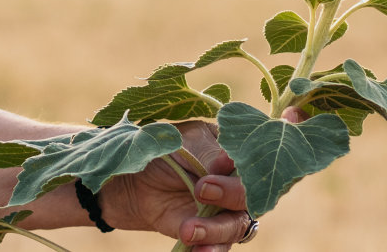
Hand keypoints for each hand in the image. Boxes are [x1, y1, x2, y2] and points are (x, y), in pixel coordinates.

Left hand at [97, 119, 249, 249]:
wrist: (134, 182)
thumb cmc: (162, 153)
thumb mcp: (182, 144)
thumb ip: (207, 154)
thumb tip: (229, 160)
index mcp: (234, 153)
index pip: (252, 161)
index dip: (244, 165)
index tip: (222, 163)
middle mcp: (237, 186)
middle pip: (250, 196)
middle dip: (231, 194)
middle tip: (201, 190)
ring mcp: (226, 212)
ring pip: (236, 226)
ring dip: (215, 231)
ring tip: (189, 230)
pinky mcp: (210, 234)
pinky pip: (218, 247)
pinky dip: (211, 250)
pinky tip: (199, 251)